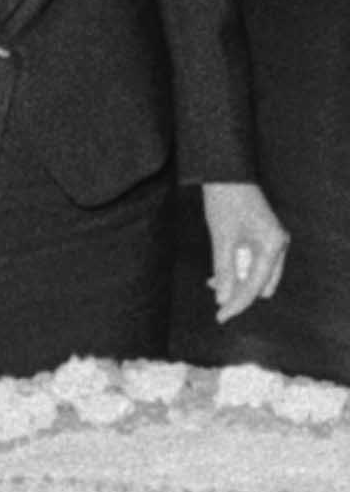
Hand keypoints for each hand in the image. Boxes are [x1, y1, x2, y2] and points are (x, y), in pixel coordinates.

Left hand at [204, 181, 290, 322]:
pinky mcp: (265, 236)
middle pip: (261, 284)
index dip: (237, 304)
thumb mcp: (221, 239)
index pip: (255, 286)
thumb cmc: (224, 203)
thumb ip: (223, 270)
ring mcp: (273, 241)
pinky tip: (219, 272)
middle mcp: (278, 246)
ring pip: (258, 274)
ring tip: (213, 283)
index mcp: (272, 246)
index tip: (220, 317)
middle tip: (215, 298)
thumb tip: (222, 298)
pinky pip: (255, 262)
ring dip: (238, 281)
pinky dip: (239, 269)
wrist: (227, 173)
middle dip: (240, 293)